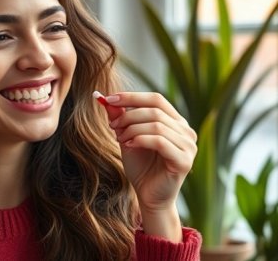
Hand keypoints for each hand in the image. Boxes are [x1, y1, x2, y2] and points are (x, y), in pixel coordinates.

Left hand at [100, 92, 196, 240]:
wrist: (148, 196)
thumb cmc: (140, 167)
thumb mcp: (127, 137)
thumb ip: (120, 117)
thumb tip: (104, 97)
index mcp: (176, 122)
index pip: (156, 99)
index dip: (132, 97)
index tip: (108, 99)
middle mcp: (186, 131)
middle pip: (155, 110)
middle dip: (128, 115)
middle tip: (112, 126)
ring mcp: (188, 146)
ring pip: (157, 125)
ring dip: (132, 129)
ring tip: (119, 139)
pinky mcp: (184, 161)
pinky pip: (160, 141)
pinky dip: (140, 140)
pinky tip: (128, 145)